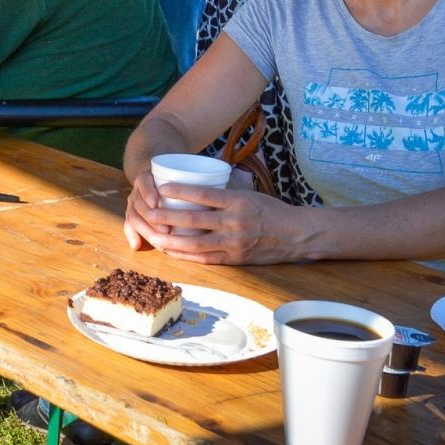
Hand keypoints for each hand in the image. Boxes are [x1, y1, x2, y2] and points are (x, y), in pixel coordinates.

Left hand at [123, 172, 286, 264]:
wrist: (295, 235)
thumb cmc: (270, 210)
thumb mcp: (249, 194)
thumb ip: (225, 193)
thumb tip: (197, 185)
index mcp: (237, 202)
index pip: (203, 195)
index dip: (180, 192)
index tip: (162, 188)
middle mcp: (235, 223)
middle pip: (194, 221)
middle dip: (168, 218)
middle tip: (150, 214)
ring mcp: (234, 243)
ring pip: (196, 244)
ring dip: (172, 241)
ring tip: (154, 236)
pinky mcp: (235, 259)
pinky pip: (206, 258)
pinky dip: (186, 255)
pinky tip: (172, 251)